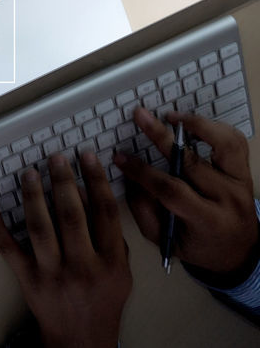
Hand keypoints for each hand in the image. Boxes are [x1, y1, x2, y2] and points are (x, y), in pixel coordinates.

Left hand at [0, 153, 130, 347]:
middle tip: (55, 158)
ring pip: (40, 227)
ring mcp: (53, 273)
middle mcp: (83, 266)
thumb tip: (91, 195)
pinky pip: (8, 248)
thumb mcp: (121, 273)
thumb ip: (112, 238)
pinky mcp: (28, 280)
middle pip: (71, 215)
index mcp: (111, 263)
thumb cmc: (102, 302)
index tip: (87, 157)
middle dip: (63, 181)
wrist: (81, 340)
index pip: (105, 213)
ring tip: (29, 173)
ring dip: (32, 196)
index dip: (96, 181)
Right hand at [117, 108, 259, 281]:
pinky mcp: (246, 172)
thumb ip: (143, 210)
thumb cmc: (199, 245)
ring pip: (224, 144)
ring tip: (171, 117)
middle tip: (140, 117)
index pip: (172, 190)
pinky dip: (214, 128)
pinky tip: (192, 124)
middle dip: (161, 137)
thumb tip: (130, 176)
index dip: (142, 172)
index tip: (120, 158)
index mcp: (208, 221)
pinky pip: (235, 142)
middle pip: (193, 161)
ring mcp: (242, 183)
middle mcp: (229, 200)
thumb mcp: (165, 240)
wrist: (239, 250)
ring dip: (196, 125)